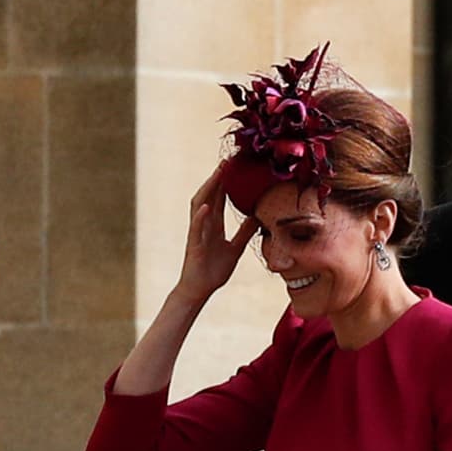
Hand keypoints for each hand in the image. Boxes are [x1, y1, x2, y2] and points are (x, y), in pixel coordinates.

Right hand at [177, 168, 258, 303]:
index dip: (227, 182)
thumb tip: (258, 218)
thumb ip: (244, 233)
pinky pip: (196, 228)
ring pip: (200, 205)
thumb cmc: (214, 271)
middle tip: (228, 159)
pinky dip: (200, 216)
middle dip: (218, 177)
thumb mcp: (235, 249)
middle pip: (210, 195)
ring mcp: (197, 233)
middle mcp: (204, 225)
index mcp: (214, 225)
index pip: (220, 198)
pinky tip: (206, 206)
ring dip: (208, 189)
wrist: (200, 290)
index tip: (236, 165)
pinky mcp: (193, 245)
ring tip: (217, 174)